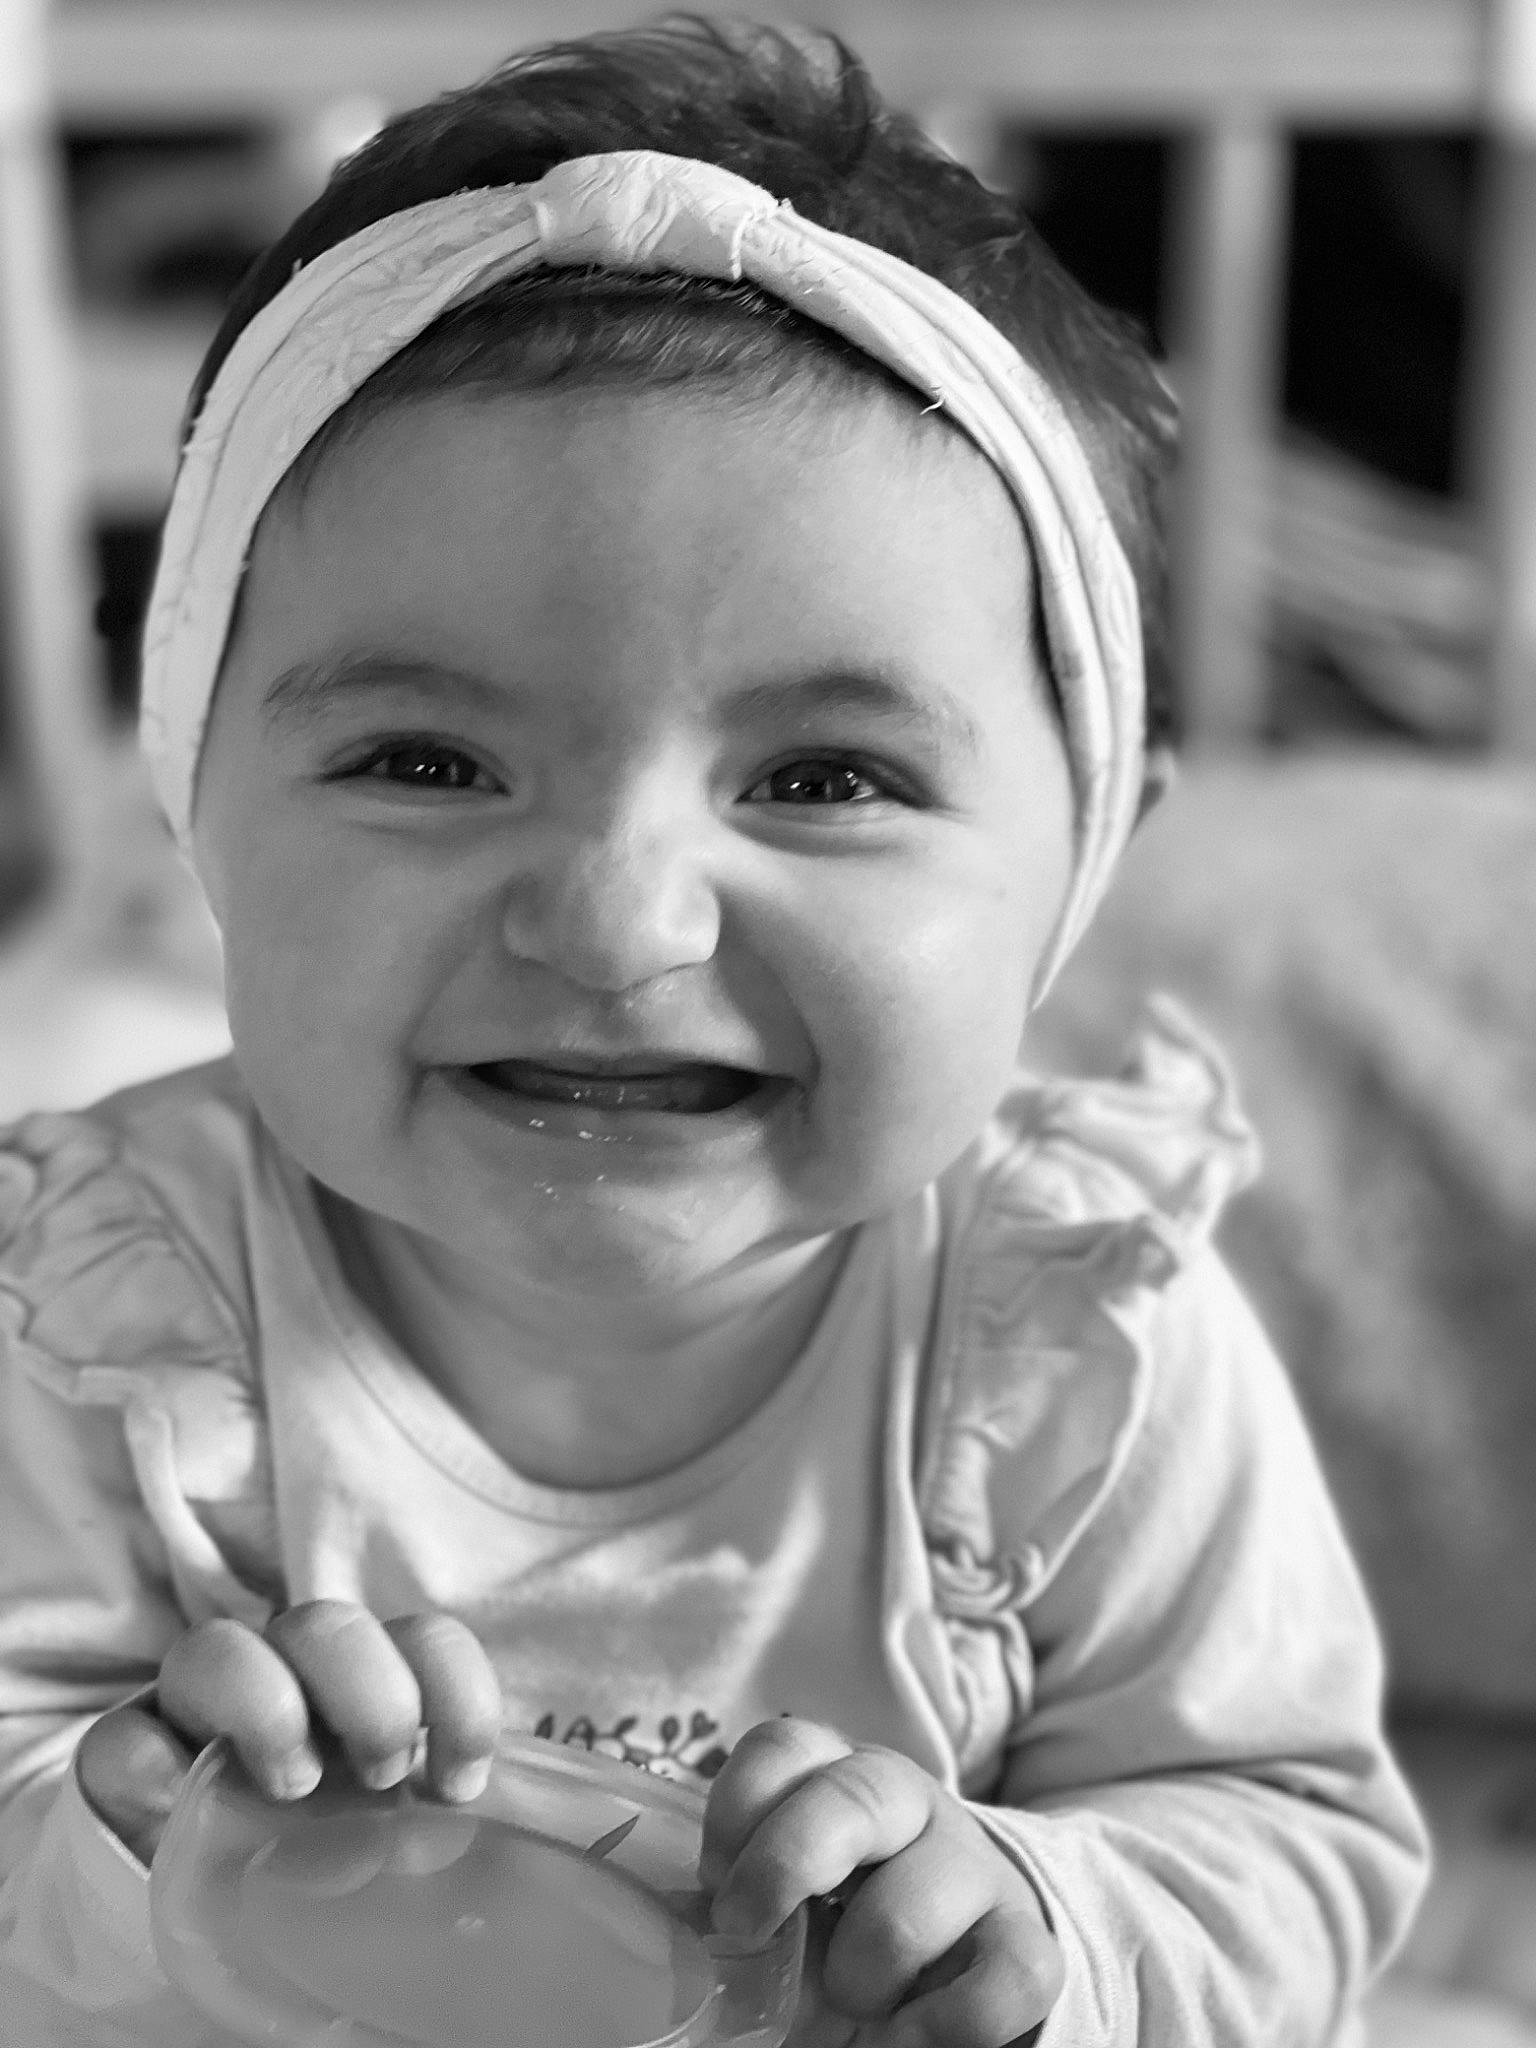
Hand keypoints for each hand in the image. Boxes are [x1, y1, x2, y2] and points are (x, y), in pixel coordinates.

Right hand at [76, 1601, 501, 1865]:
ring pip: (218, 1647)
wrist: (228, 1912)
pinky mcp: (127, 1760)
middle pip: (326, 1622)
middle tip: (384, 1774)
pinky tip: (184, 1808)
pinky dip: (154, 1768)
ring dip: (268, 1706)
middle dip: (371, 1691)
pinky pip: (122, 1740)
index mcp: (368, 1683)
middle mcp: (286, 1674)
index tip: (463, 1780)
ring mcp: (198, 1710)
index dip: (457, 1692)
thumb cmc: (339, 1856)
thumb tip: (526, 1841)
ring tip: (296, 1787)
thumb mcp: (407, 1827)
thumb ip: (450, 1806)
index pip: (425, 1639)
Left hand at [701, 1718, 1063, 2047]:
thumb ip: (745, 1900)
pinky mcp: (1028, 1937)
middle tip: (747, 1930)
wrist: (964, 1962)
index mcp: (835, 1780)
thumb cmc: (845, 1930)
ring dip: (862, 1975)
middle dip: (786, 1862)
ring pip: (913, 1904)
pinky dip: (942, 2025)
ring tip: (852, 2001)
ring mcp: (974, 1866)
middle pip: (853, 1794)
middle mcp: (908, 1805)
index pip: (786, 1747)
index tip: (714, 1878)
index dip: (739, 1805)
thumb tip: (685, 1930)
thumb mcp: (792, 1903)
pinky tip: (904, 2039)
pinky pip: (1008, 1973)